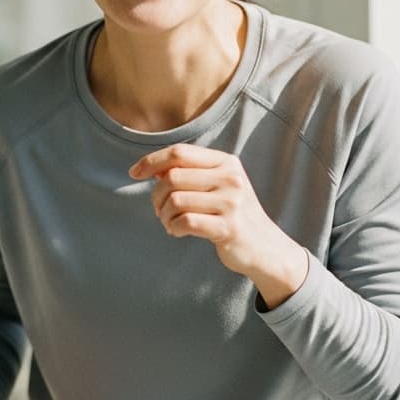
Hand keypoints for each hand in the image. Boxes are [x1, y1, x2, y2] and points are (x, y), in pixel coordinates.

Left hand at [129, 143, 306, 305]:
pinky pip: (186, 222)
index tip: (134, 173)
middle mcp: (230, 178)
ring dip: (165, 215)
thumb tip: (155, 170)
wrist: (265, 247)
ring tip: (170, 223)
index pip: (179, 153)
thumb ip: (190, 175)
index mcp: (226, 162)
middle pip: (173, 177)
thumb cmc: (233, 214)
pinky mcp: (229, 227)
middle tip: (160, 211)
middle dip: (157, 196)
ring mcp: (231, 202)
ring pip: (176, 200)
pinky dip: (174, 228)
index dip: (151, 161)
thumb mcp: (217, 186)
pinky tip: (178, 232)